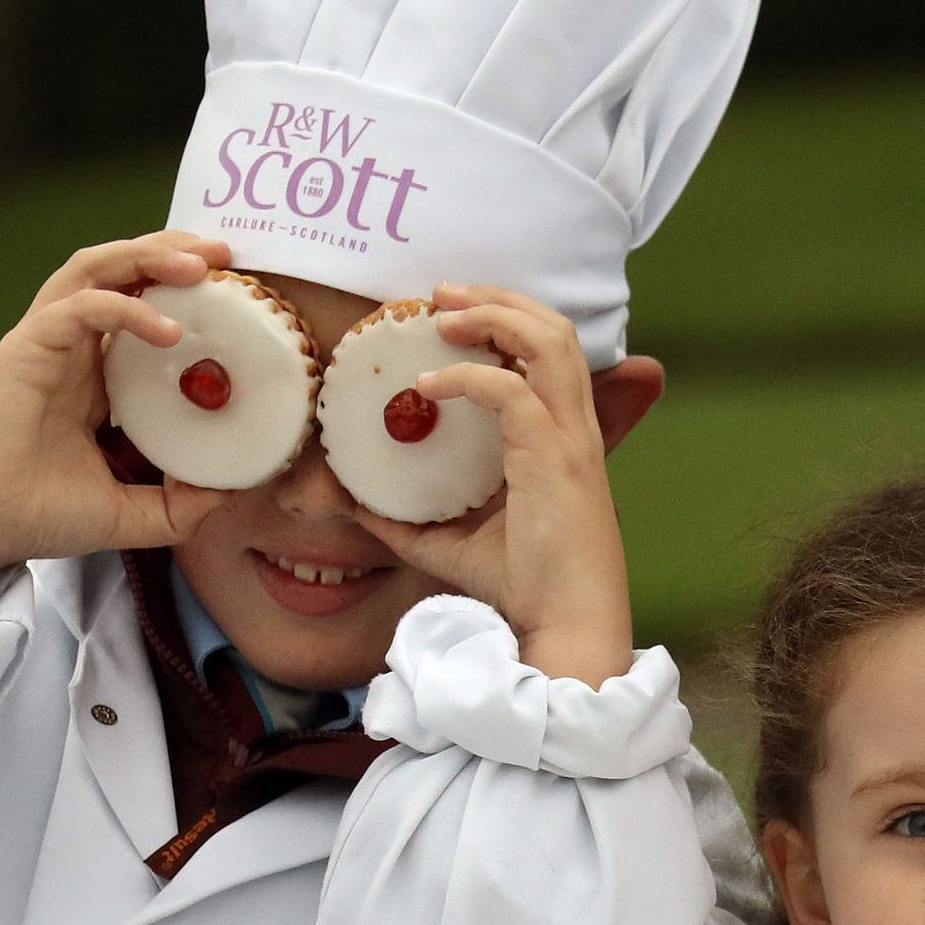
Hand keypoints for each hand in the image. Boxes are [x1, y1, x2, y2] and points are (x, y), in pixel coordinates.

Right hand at [0, 232, 231, 608]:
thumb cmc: (30, 514)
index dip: (185, 294)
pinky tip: (166, 330)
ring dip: (150, 258)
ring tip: (204, 263)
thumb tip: (229, 494)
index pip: (143, 313)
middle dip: (174, 254)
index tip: (239, 296)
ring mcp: (46, 343)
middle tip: (229, 254)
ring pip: (97, 271)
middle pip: (123, 275)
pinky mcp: (25, 348)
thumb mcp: (124, 515)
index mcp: (93, 379)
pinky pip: (77, 307)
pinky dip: (124, 308)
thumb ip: (176, 506)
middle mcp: (71, 350)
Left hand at [353, 286, 635, 687]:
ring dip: (492, 315)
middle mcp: (573, 431)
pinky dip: (466, 378)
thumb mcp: (451, 546)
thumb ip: (407, 520)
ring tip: (441, 312)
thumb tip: (352, 501)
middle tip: (440, 294)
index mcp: (561, 441)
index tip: (449, 316)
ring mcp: (569, 441)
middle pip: (555, 330)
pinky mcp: (555, 459)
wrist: (565, 630)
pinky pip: (510, 392)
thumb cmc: (524, 592)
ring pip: (548, 342)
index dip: (506, 322)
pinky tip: (426, 386)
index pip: (547, 356)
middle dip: (498, 298)